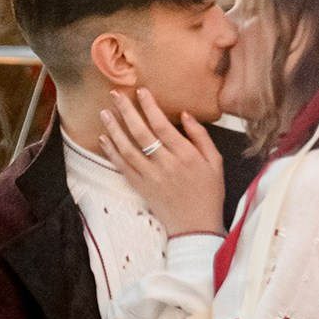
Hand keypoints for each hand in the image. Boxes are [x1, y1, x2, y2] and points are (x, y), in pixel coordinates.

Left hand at [98, 86, 224, 235]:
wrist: (195, 226)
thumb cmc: (208, 192)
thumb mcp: (215, 162)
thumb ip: (201, 136)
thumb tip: (185, 114)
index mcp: (186, 156)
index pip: (163, 126)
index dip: (150, 107)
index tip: (141, 91)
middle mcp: (166, 165)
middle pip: (142, 134)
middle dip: (127, 112)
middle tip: (115, 95)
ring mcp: (150, 177)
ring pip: (127, 149)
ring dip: (114, 130)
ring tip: (104, 113)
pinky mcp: (141, 188)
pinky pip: (122, 167)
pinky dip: (112, 152)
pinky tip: (104, 139)